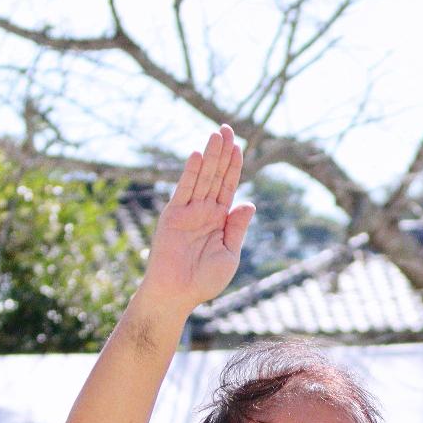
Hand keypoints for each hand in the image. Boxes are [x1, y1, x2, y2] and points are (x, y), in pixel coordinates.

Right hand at [138, 127, 255, 313]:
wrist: (178, 294)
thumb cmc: (204, 280)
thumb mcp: (230, 253)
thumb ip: (237, 227)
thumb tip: (249, 202)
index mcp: (219, 220)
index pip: (228, 187)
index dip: (234, 166)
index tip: (239, 146)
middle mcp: (204, 211)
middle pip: (216, 176)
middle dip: (223, 152)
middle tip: (228, 128)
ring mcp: (188, 211)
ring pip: (202, 178)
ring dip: (210, 156)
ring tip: (217, 134)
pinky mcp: (173, 215)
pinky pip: (184, 190)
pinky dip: (191, 173)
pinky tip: (199, 155)